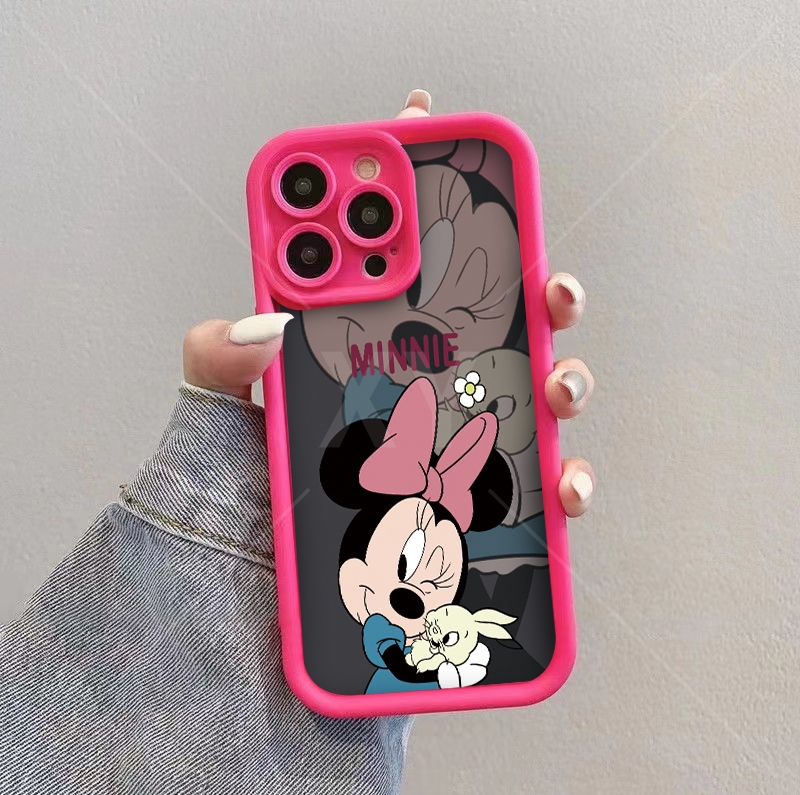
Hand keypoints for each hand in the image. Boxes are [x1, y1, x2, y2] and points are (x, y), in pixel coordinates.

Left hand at [183, 89, 595, 517]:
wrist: (249, 581)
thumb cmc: (240, 492)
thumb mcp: (223, 415)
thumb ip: (220, 360)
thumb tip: (256, 325)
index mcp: (362, 342)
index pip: (398, 258)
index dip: (412, 187)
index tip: (424, 125)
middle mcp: (420, 379)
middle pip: (494, 312)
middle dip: (532, 280)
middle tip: (545, 281)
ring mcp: (453, 438)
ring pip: (535, 390)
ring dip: (567, 377)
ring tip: (559, 384)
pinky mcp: (476, 503)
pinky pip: (539, 486)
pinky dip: (567, 482)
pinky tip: (565, 486)